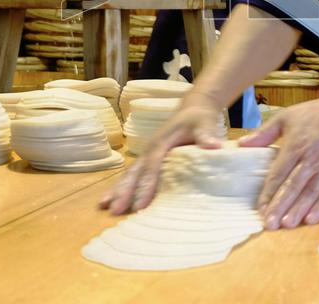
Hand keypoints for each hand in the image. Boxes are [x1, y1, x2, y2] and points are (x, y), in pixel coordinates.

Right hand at [99, 98, 223, 213]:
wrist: (193, 109)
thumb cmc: (198, 118)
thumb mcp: (204, 122)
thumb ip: (207, 134)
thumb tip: (213, 147)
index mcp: (161, 142)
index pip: (152, 166)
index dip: (146, 186)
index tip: (140, 205)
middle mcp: (150, 150)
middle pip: (135, 172)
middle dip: (124, 191)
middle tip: (114, 211)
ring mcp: (147, 155)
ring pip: (130, 174)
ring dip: (118, 190)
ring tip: (105, 208)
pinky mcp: (149, 160)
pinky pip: (133, 175)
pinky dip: (122, 187)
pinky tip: (112, 200)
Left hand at [238, 94, 318, 229]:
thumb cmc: (316, 114)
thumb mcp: (286, 116)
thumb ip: (264, 132)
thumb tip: (242, 144)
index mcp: (295, 146)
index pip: (278, 174)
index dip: (269, 193)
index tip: (260, 209)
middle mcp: (311, 160)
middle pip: (292, 187)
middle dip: (280, 207)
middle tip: (270, 224)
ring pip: (310, 194)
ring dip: (298, 210)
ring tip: (287, 224)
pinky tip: (310, 219)